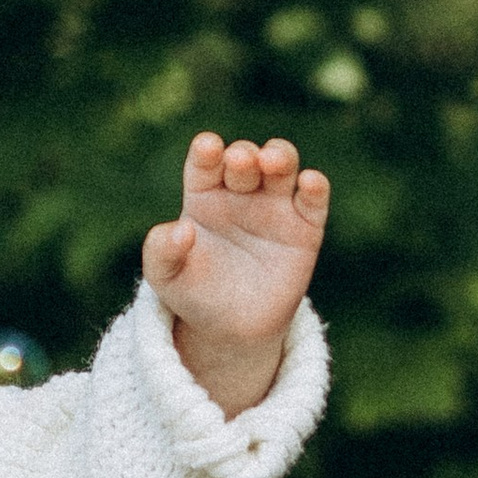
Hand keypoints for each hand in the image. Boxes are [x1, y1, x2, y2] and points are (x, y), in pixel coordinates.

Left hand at [141, 134, 327, 420]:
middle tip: (239, 161)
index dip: (207, 150)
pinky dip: (315, 187)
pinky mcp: (305, 229)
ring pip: (282, 166)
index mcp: (204, 193)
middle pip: (245, 157)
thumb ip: (162, 250)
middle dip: (243, 154)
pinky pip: (313, 201)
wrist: (230, 329)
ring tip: (271, 160)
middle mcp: (240, 191)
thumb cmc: (193, 292)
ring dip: (279, 155)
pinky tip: (310, 182)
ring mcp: (274, 207)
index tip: (207, 147)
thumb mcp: (165, 276)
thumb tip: (181, 229)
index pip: (205, 161)